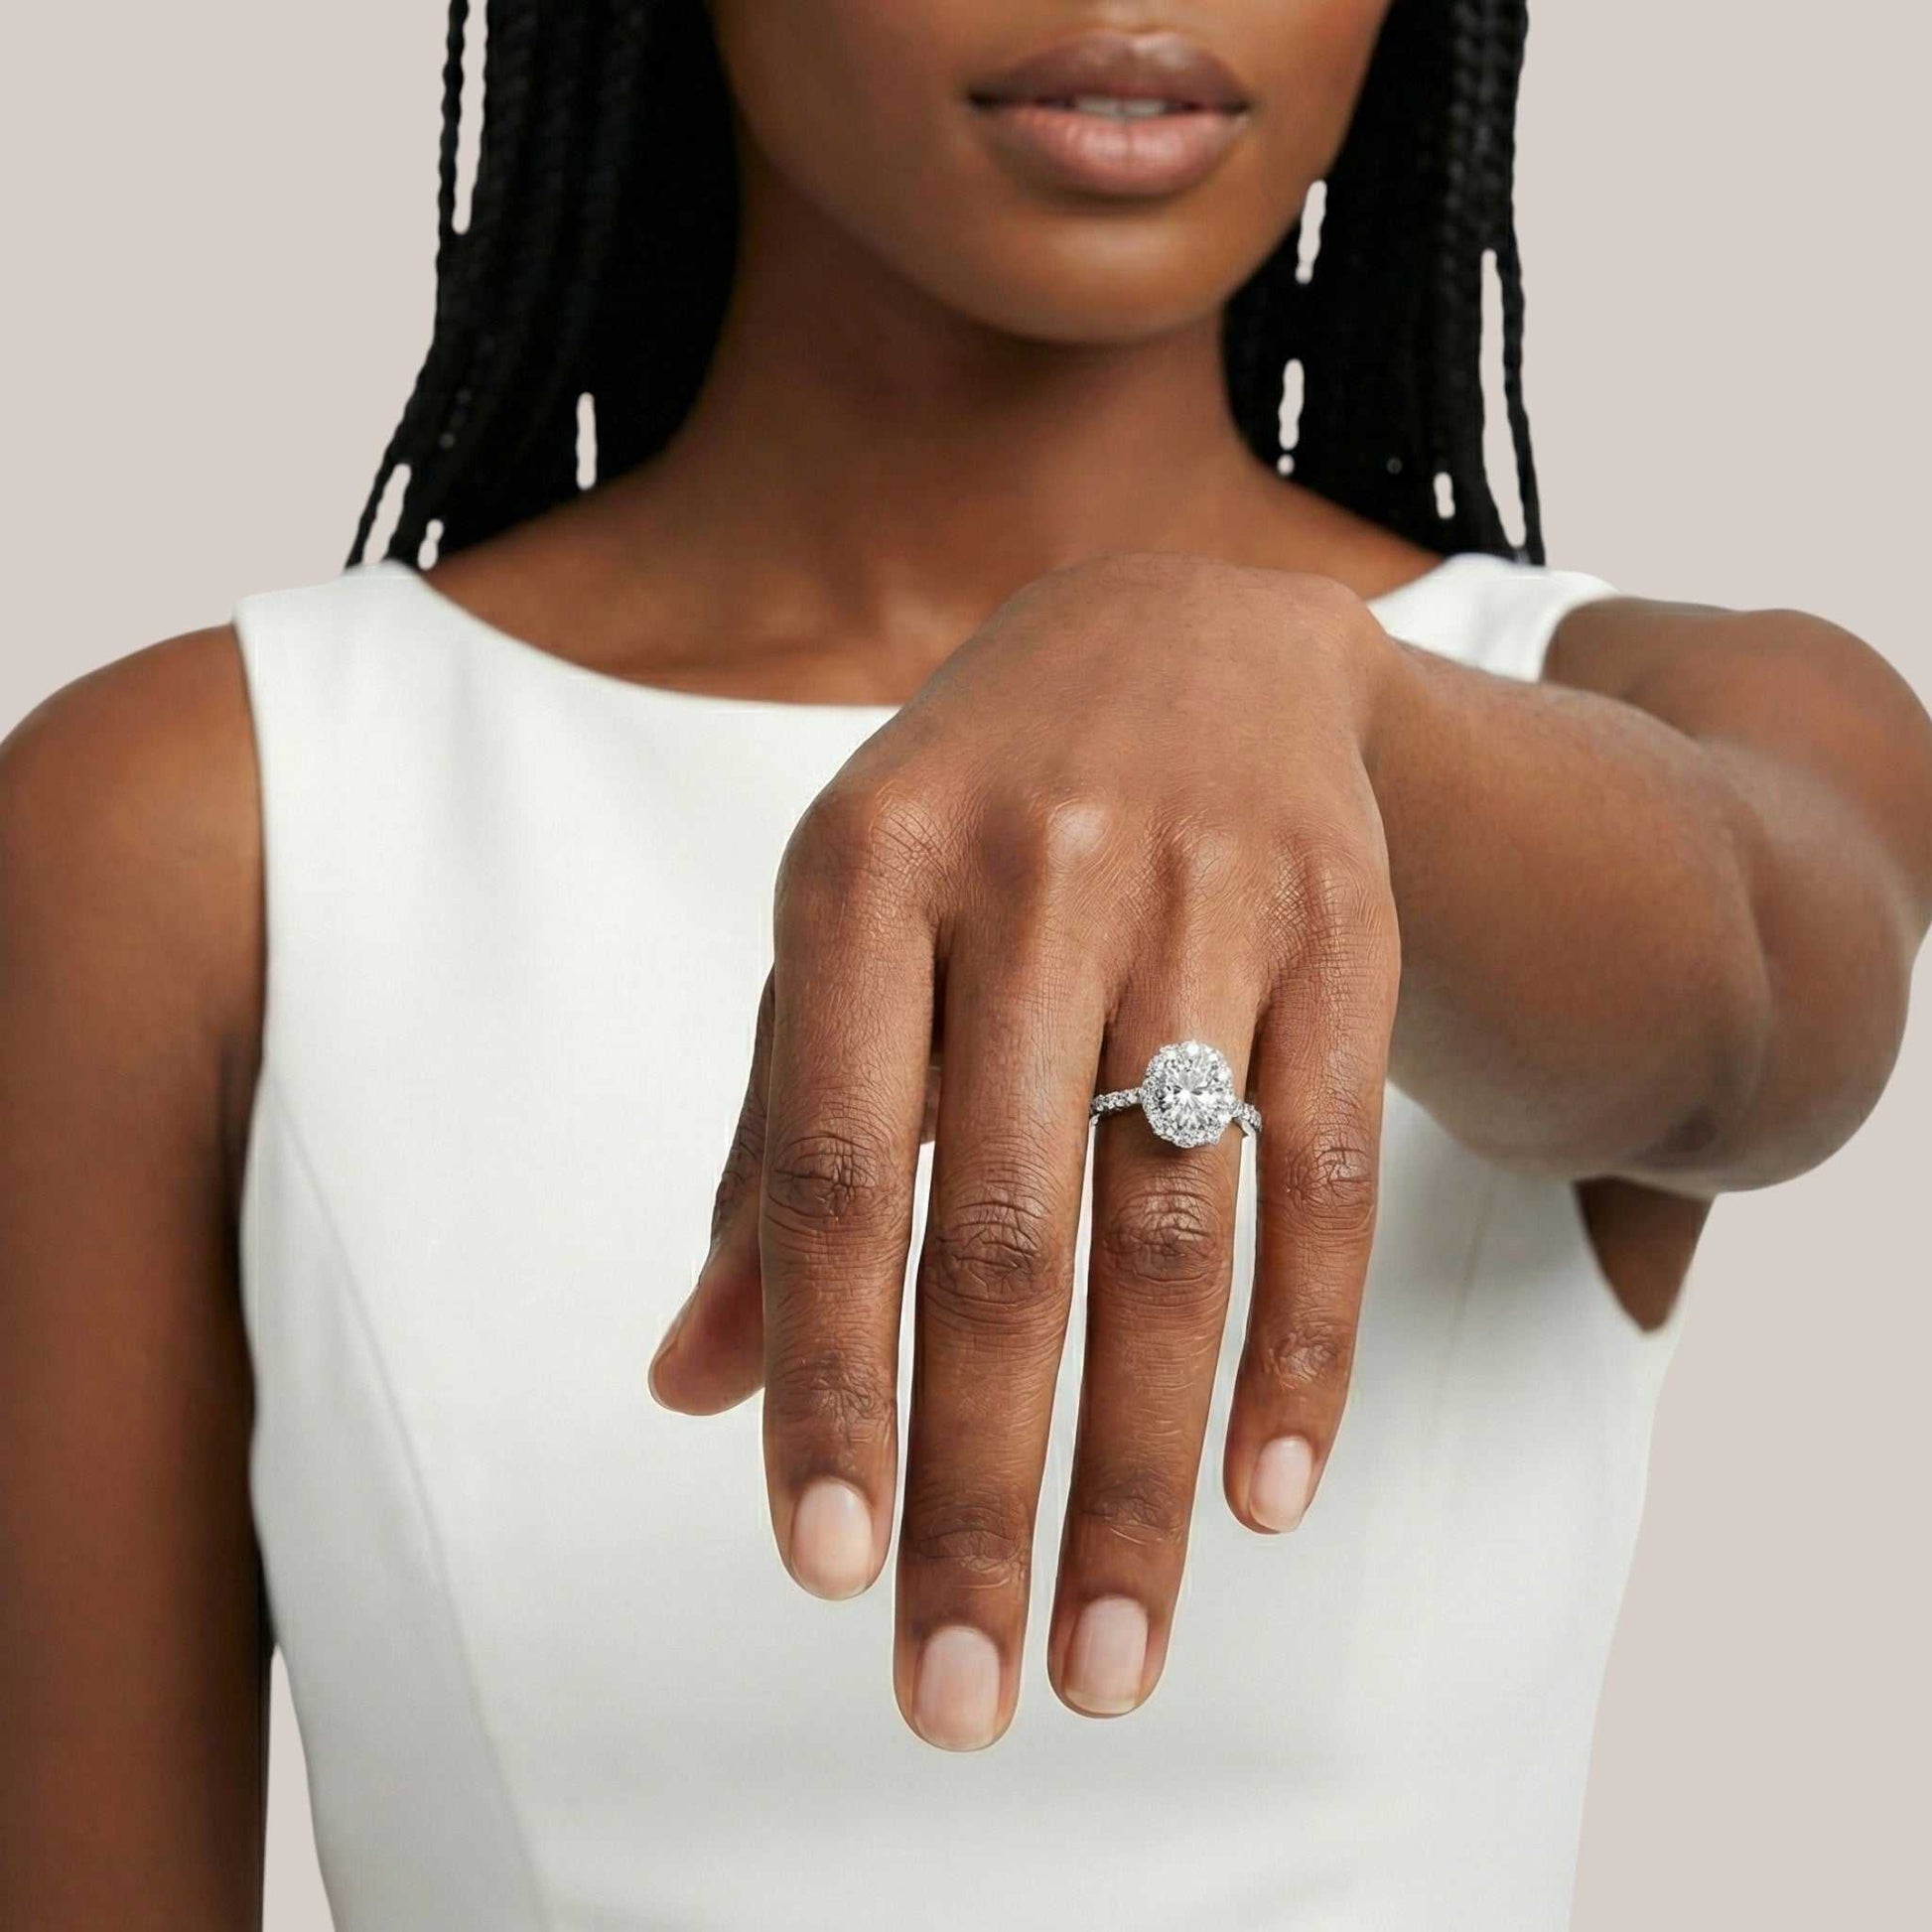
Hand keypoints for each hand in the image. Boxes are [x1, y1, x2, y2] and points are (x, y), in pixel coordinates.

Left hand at [649, 553, 1403, 1746]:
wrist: (1186, 635)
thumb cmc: (969, 818)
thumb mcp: (839, 938)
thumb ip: (768, 1150)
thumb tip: (687, 1390)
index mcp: (864, 875)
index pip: (833, 1167)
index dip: (827, 1379)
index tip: (827, 1573)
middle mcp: (1033, 879)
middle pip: (1008, 1237)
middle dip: (985, 1485)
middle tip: (967, 1690)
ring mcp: (1207, 900)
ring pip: (1175, 1233)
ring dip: (1147, 1470)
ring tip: (1116, 1652)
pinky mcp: (1343, 933)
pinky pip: (1330, 1171)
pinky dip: (1302, 1349)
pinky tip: (1264, 1498)